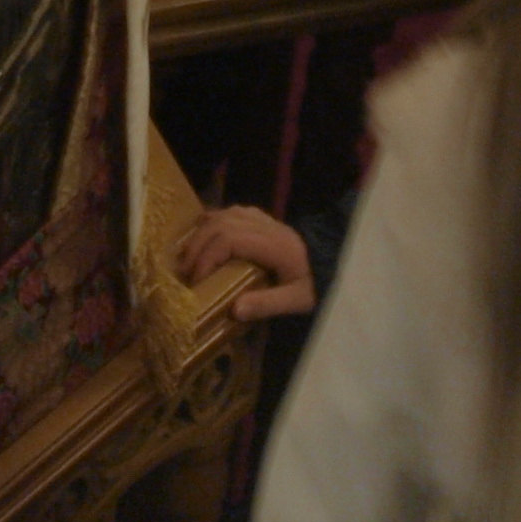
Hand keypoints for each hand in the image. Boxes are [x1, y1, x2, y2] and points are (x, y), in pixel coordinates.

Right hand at [176, 204, 316, 321]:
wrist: (337, 264)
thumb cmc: (317, 284)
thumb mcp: (298, 301)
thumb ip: (268, 304)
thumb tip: (234, 310)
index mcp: (275, 246)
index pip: (230, 240)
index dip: (207, 256)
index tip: (195, 279)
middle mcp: (268, 227)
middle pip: (222, 225)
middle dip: (197, 245)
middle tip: (184, 270)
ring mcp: (267, 219)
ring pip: (226, 214)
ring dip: (203, 231)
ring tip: (189, 253)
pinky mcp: (267, 219)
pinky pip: (235, 211)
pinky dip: (215, 219)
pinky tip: (205, 230)